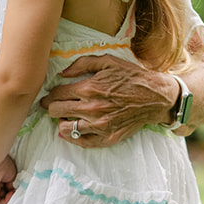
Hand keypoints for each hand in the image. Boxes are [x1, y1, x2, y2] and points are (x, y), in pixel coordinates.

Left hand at [0, 156, 17, 203]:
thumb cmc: (3, 166)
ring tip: (10, 195)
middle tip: (13, 194)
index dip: (10, 196)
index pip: (3, 195)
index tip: (14, 191)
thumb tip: (12, 193)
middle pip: (0, 201)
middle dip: (8, 201)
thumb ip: (10, 187)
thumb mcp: (10, 178)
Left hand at [42, 54, 177, 146]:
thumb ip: (82, 64)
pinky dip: (73, 138)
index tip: (47, 97)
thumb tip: (62, 73)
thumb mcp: (108, 61)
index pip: (57, 95)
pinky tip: (71, 132)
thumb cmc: (132, 77)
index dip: (48, 96)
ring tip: (65, 118)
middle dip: (52, 108)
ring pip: (65, 129)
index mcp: (89, 88)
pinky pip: (83, 142)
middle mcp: (92, 108)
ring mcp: (99, 125)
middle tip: (53, 106)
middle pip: (57, 112)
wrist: (155, 96)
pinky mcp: (108, 137)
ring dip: (61, 123)